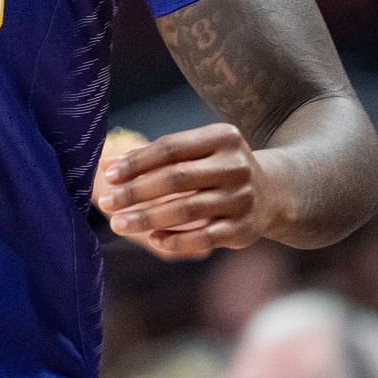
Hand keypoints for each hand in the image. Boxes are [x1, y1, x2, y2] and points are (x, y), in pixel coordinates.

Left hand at [93, 122, 287, 260]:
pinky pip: (204, 238)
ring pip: (186, 210)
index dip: (136, 162)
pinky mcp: (244, 229)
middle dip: (135, 192)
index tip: (108, 175)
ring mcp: (242, 198)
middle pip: (176, 179)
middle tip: (106, 203)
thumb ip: (152, 157)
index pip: (170, 148)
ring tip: (118, 223)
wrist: (273, 192)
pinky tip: (152, 239)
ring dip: (147, 218)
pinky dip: (176, 240)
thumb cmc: (215, 167)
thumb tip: (104, 164)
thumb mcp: (195, 152)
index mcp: (222, 137)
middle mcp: (236, 165)